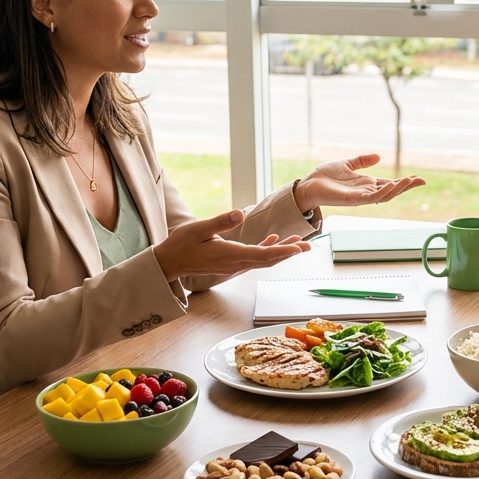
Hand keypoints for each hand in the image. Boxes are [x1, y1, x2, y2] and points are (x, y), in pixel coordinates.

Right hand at [154, 210, 310, 281]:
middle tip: (309, 246)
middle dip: (289, 252)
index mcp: (229, 255)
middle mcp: (235, 262)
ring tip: (300, 243)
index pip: (262, 255)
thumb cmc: (181, 245)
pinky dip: (267, 249)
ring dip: (282, 251)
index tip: (298, 248)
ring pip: (264, 259)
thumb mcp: (198, 229)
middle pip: (268, 259)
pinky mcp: (231, 261)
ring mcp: (234, 264)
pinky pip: (254, 257)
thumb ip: (220, 222)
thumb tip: (239, 214)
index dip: (282, 252)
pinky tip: (275, 239)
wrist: (169, 262)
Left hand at [293, 153, 425, 210]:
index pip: (389, 183)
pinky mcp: (354, 199)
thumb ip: (362, 161)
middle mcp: (366, 191)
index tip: (417, 178)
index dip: (403, 182)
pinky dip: (383, 192)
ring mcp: (361, 197)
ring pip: (385, 195)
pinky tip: (391, 185)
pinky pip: (372, 197)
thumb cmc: (325, 176)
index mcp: (366, 184)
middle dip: (406, 187)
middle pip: (391, 191)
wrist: (309, 184)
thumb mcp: (347, 164)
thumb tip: (378, 156)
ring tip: (410, 181)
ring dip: (398, 189)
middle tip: (421, 181)